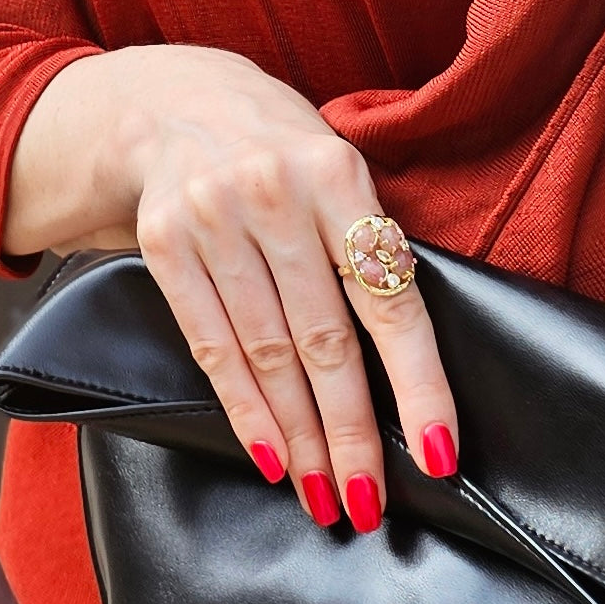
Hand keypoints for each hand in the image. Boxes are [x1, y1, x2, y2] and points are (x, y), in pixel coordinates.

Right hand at [8, 44, 458, 530]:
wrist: (173, 103)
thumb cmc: (274, 146)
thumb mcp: (335, 165)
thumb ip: (366, 239)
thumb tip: (405, 353)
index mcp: (339, 175)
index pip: (390, 303)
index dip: (418, 385)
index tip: (437, 454)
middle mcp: (276, 196)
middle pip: (326, 342)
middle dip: (353, 432)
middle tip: (370, 500)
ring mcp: (214, 220)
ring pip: (269, 355)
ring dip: (301, 436)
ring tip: (324, 493)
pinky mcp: (166, 244)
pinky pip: (211, 346)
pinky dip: (244, 408)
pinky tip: (270, 455)